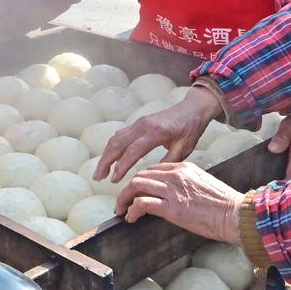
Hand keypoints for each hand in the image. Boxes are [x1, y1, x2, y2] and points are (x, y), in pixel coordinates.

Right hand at [96, 88, 220, 183]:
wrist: (192, 109)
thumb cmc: (190, 129)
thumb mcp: (184, 149)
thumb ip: (167, 163)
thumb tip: (150, 177)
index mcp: (156, 132)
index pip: (133, 151)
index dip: (121, 166)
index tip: (114, 180)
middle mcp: (143, 125)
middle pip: (117, 143)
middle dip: (105, 162)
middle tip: (98, 177)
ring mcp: (139, 122)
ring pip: (115, 139)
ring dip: (106, 155)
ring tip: (101, 171)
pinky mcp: (138, 123)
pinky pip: (120, 135)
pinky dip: (111, 147)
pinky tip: (109, 158)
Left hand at [115, 162, 243, 243]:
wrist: (235, 215)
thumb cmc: (223, 204)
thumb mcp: (202, 184)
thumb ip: (185, 183)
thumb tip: (170, 194)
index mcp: (184, 167)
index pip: (152, 169)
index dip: (140, 181)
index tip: (135, 192)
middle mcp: (176, 175)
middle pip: (141, 175)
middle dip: (127, 189)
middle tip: (122, 202)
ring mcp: (173, 190)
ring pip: (136, 186)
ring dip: (124, 199)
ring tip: (122, 210)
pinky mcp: (172, 208)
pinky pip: (142, 204)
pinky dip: (131, 210)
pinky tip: (130, 217)